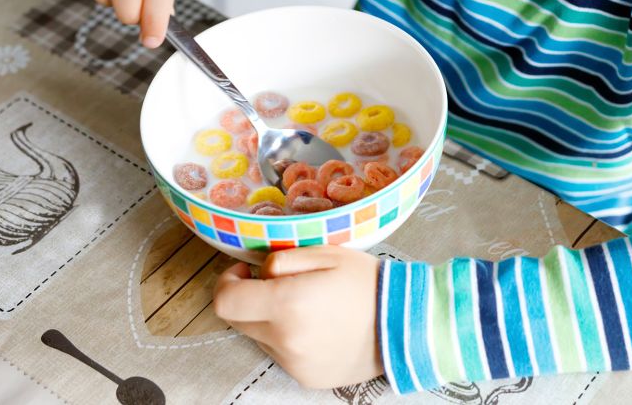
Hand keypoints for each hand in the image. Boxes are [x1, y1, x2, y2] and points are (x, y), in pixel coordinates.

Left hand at [213, 246, 383, 388]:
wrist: (406, 323)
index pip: (225, 302)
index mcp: (287, 303)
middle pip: (238, 320)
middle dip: (249, 299)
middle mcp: (285, 339)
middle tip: (276, 285)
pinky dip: (289, 339)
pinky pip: (281, 354)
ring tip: (305, 307)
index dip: (226, 282)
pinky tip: (317, 327)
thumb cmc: (367, 283)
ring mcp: (294, 363)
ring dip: (270, 320)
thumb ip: (283, 259)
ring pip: (259, 337)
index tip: (243, 273)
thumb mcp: (326, 253)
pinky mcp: (306, 377)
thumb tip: (258, 272)